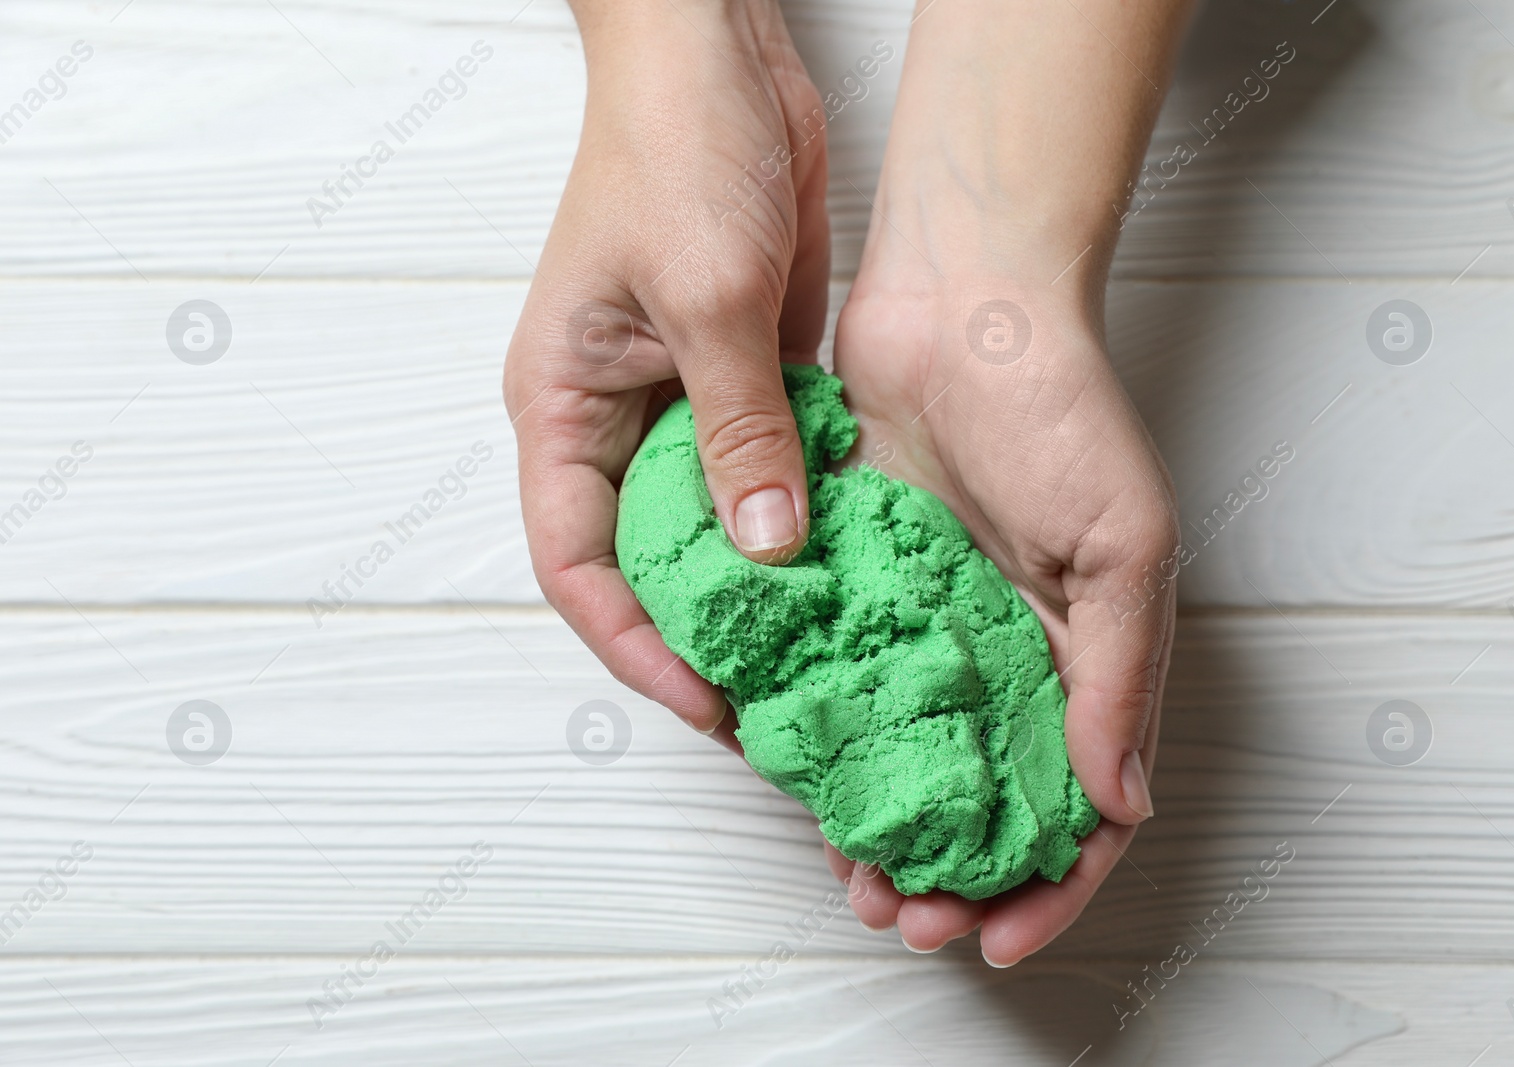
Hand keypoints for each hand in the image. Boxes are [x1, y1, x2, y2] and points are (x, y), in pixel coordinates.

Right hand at [504, 0, 828, 741]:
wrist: (717, 51)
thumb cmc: (670, 144)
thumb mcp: (708, 297)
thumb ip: (740, 429)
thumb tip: (770, 548)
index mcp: (561, 405)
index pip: (577, 565)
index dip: (635, 646)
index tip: (705, 699)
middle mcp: (613, 415)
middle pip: (648, 560)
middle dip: (705, 631)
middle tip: (777, 696)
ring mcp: (681, 397)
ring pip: (713, 522)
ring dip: (763, 580)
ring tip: (826, 646)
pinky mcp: (742, 373)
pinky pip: (766, 468)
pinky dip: (802, 513)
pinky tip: (855, 558)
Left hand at [825, 249, 1178, 965]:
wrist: (961, 305)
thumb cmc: (1062, 408)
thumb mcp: (1123, 542)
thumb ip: (1119, 674)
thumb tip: (1119, 802)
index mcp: (1084, 655)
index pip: (1084, 802)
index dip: (1052, 881)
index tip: (1000, 935)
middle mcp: (1007, 654)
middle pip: (986, 799)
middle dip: (953, 873)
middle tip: (906, 916)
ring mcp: (930, 627)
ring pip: (910, 761)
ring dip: (884, 828)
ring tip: (852, 876)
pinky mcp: (860, 590)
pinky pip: (842, 686)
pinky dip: (828, 743)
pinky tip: (801, 784)